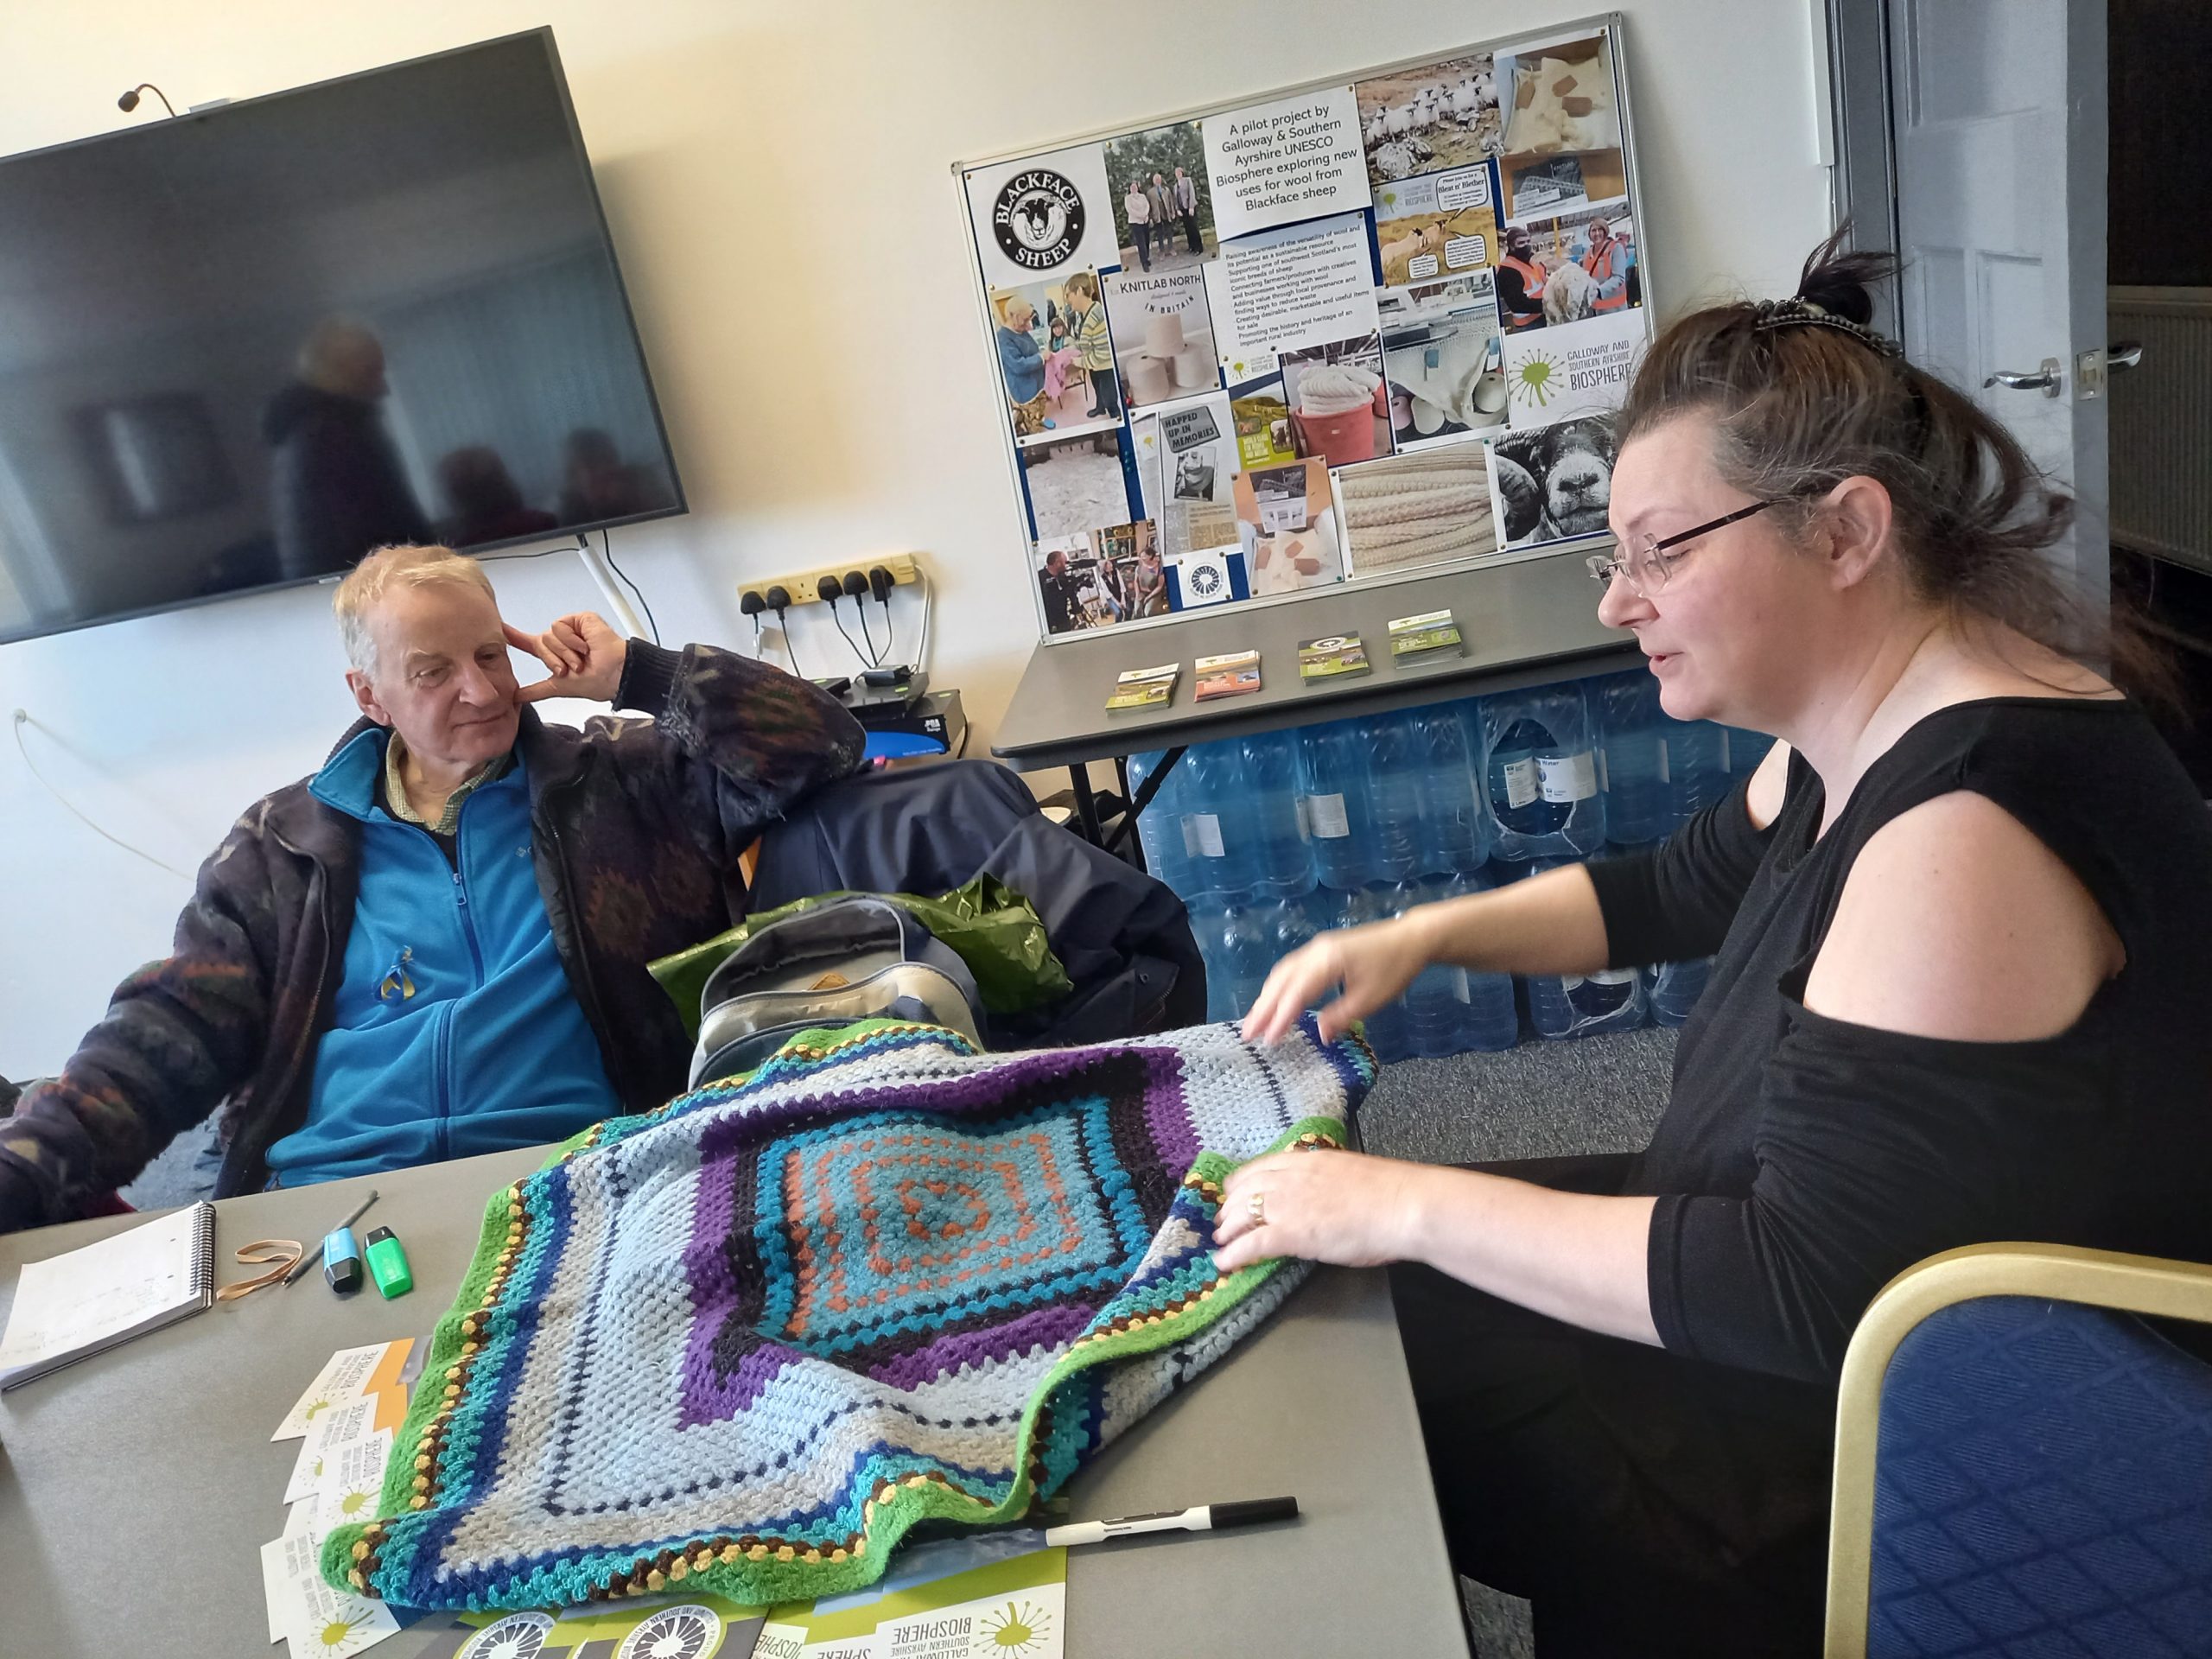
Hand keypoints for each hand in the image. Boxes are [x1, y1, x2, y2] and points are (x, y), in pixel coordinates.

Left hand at [505, 613, 627, 703]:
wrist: (613, 674)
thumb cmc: (595, 682)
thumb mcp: (558, 688)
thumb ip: (536, 691)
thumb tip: (515, 697)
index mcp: (556, 655)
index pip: (530, 645)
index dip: (515, 637)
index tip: (499, 629)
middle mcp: (561, 641)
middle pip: (539, 644)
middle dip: (554, 659)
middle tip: (571, 668)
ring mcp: (570, 630)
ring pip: (549, 636)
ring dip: (565, 652)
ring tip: (582, 659)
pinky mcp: (579, 620)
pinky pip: (560, 626)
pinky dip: (571, 640)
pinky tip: (585, 646)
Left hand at [1212, 1146, 1425, 1273]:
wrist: (1405, 1205)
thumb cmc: (1391, 1194)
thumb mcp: (1350, 1173)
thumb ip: (1327, 1180)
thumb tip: (1323, 1195)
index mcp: (1308, 1159)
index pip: (1261, 1167)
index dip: (1242, 1183)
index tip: (1235, 1192)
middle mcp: (1291, 1177)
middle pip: (1246, 1189)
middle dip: (1230, 1207)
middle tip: (1223, 1221)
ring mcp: (1289, 1204)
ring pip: (1241, 1214)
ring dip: (1227, 1229)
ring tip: (1221, 1242)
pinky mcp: (1291, 1233)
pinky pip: (1251, 1244)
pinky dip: (1233, 1254)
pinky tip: (1224, 1263)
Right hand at [1240, 915, 1429, 1047]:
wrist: (1410, 938)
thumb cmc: (1393, 969)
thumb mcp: (1370, 999)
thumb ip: (1341, 1017)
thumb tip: (1320, 1034)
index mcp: (1327, 962)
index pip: (1296, 993)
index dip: (1280, 1017)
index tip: (1268, 1040)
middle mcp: (1315, 951)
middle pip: (1281, 980)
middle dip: (1263, 1008)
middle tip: (1247, 1033)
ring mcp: (1316, 947)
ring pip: (1282, 972)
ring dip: (1267, 996)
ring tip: (1255, 1020)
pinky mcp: (1321, 949)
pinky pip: (1291, 967)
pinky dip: (1278, 985)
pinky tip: (1274, 999)